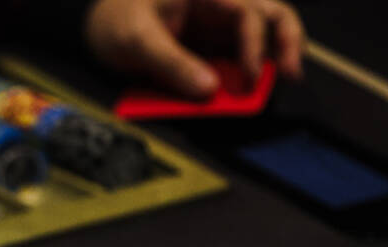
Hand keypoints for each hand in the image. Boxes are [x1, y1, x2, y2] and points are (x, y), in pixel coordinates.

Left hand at [85, 0, 304, 97]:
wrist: (97, 26)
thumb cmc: (116, 19)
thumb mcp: (136, 40)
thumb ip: (170, 63)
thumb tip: (208, 90)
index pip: (248, 12)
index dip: (256, 44)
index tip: (250, 76)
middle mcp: (219, 8)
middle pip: (270, 16)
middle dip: (286, 43)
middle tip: (291, 76)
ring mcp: (215, 29)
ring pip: (256, 40)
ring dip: (264, 64)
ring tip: (270, 89)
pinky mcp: (207, 50)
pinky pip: (230, 63)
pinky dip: (236, 79)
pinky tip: (237, 98)